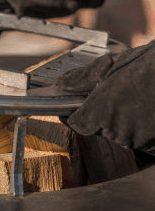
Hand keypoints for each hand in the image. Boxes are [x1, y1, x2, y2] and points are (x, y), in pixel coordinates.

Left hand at [57, 39, 154, 153]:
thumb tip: (64, 84)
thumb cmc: (154, 65)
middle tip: (123, 93)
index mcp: (101, 110)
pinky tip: (153, 109)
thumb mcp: (118, 63)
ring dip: (128, 120)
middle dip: (107, 113)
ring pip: (123, 133)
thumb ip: (86, 77)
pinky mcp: (154, 147)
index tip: (79, 107)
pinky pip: (144, 140)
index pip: (77, 123)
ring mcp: (138, 140)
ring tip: (144, 98)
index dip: (76, 114)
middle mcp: (117, 130)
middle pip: (101, 128)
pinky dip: (147, 128)